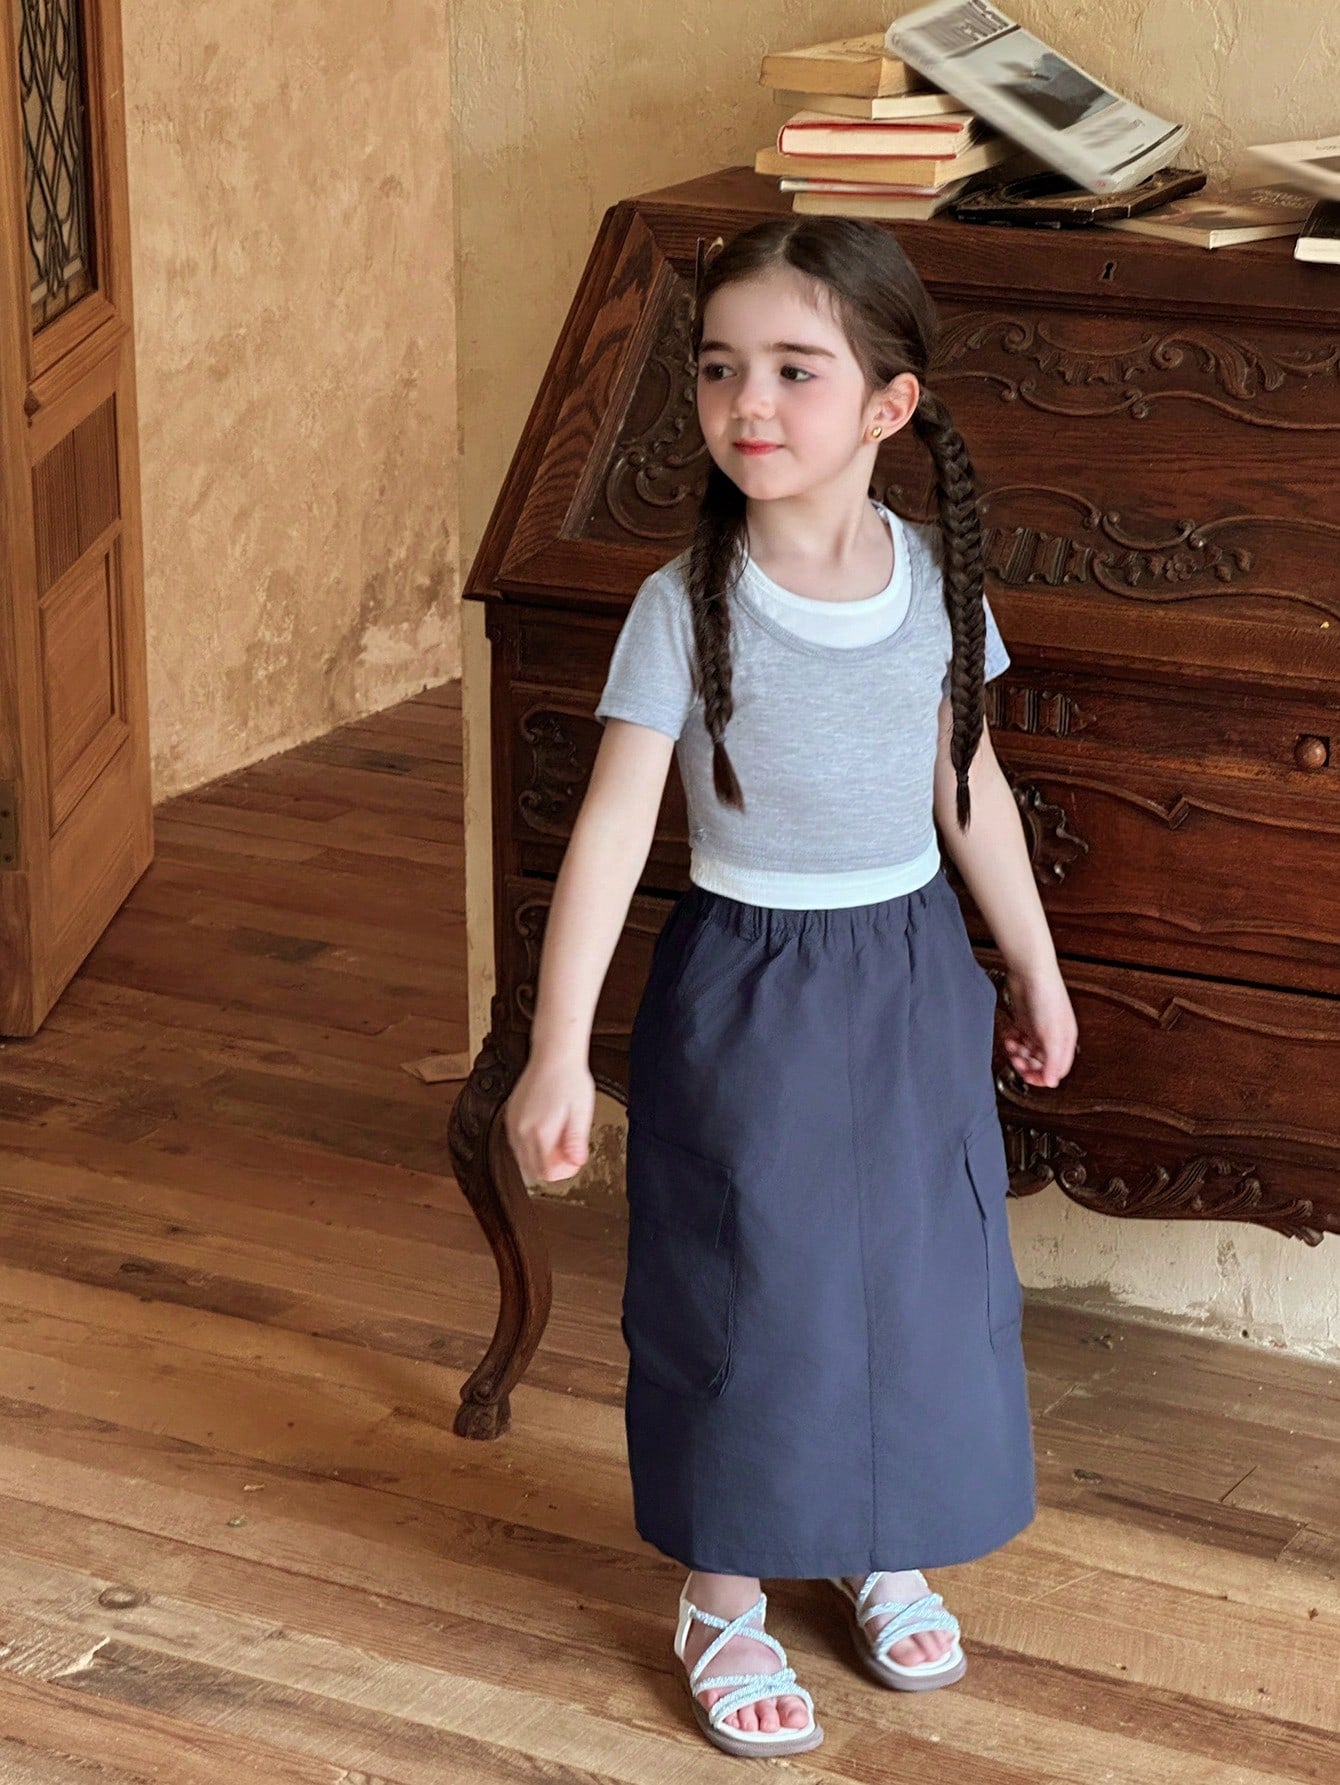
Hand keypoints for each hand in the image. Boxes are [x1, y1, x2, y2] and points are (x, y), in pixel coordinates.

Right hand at [503, 1053, 595, 1183]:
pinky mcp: (510, 1115)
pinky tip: (545, 1133)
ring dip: (540, 1156)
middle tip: (568, 1153)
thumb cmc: (569, 1078)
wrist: (553, 1055)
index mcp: (540, 1131)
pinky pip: (516, 1143)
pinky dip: (530, 1145)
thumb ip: (576, 1141)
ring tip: (559, 1140)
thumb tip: (576, 1162)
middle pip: (532, 1169)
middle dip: (551, 1167)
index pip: (546, 1172)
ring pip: (522, 1158)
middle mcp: (521, 1130)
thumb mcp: (582, 1112)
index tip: (573, 1162)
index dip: (563, 1172)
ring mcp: (513, 1123)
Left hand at [999, 964, 1077, 1088]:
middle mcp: (1053, 1036)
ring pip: (1026, 1052)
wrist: (1030, 971)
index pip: (1057, 1070)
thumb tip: (1052, 1082)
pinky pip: (1017, 1039)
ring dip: (1017, 1052)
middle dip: (1026, 1064)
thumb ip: (1053, 1060)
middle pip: (1039, 1063)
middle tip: (1016, 1059)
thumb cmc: (1047, 996)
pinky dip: (1011, 1040)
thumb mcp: (1052, 1034)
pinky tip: (1009, 1035)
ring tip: (1011, 1044)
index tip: (1028, 1076)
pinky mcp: (1025, 1020)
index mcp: (1065, 1041)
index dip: (1042, 1077)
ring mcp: (1038, 1028)